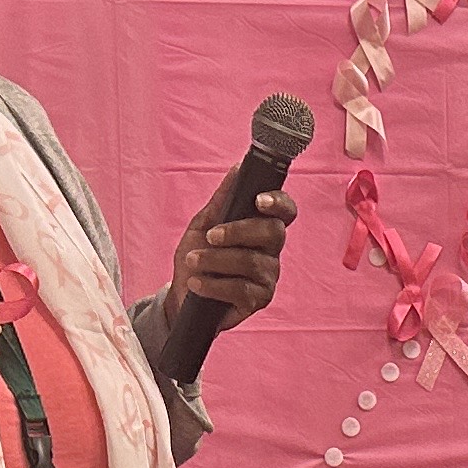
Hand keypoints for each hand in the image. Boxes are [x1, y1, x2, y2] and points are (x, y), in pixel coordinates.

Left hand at [172, 189, 293, 325]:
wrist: (182, 294)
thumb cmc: (197, 255)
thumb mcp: (203, 223)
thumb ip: (222, 199)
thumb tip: (238, 168)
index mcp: (262, 225)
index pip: (285, 210)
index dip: (278, 202)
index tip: (258, 201)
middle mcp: (271, 249)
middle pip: (272, 232)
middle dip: (238, 231)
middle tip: (210, 236)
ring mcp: (268, 275)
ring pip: (252, 261)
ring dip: (216, 260)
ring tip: (193, 261)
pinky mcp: (259, 299)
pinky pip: (242, 289)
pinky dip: (214, 285)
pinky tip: (197, 283)